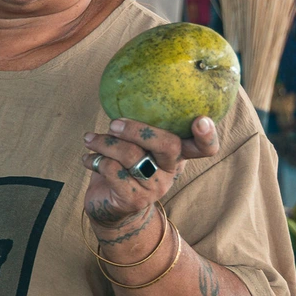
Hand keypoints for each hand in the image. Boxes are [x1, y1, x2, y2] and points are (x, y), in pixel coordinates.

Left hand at [81, 117, 220, 229]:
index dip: (208, 135)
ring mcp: (154, 187)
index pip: (205, 148)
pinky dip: (95, 159)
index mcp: (176, 155)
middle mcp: (170, 171)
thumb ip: (140, 126)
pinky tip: (87, 158)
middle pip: (168, 144)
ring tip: (89, 139)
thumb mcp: (136, 146)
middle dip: (137, 129)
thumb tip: (128, 88)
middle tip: (113, 124)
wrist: (111, 208)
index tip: (201, 119)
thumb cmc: (124, 167)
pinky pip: (113, 170)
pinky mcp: (134, 199)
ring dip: (105, 143)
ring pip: (132, 155)